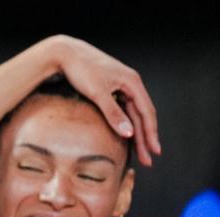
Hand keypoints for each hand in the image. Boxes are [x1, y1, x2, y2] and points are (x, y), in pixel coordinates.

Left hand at [46, 35, 159, 165]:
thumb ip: (113, 114)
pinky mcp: (111, 87)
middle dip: (145, 138)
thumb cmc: (81, 70)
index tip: (154, 152)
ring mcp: (121, 85)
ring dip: (136, 133)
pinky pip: (123, 109)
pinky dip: (125, 123)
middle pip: (141, 115)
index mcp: (132, 82)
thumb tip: (129, 133)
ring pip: (133, 113)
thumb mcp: (97, 93)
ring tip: (139, 152)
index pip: (146, 112)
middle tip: (149, 160)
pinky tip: (125, 136)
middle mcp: (131, 83)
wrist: (65, 53)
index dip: (150, 134)